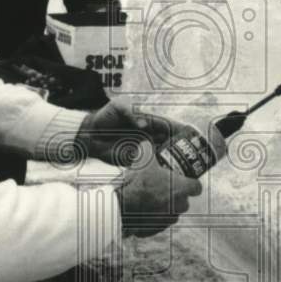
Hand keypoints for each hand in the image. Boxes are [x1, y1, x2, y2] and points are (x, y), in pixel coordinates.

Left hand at [77, 99, 195, 165]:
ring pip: (163, 155)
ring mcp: (143, 149)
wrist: (89, 135)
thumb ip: (131, 111)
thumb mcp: (117, 107)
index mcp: (147, 121)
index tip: (190, 134)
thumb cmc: (104, 117)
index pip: (167, 125)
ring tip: (185, 166)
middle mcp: (148, 136)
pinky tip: (168, 174)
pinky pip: (150, 166)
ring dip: (173, 160)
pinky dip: (159, 170)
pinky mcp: (135, 161)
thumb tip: (144, 124)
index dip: (179, 130)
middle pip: (169, 142)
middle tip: (191, 154)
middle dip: (181, 147)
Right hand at [116, 141, 202, 237]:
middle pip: (184, 201)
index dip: (191, 182)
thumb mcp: (143, 158)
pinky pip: (157, 223)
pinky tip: (141, 210)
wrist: (121, 205)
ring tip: (150, 198)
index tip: (184, 179)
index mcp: (181, 188)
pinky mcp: (155, 230)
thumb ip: (149, 148)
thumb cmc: (136, 182)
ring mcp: (167, 220)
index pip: (197, 187)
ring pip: (171, 213)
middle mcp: (178, 206)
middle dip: (176, 195)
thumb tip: (147, 143)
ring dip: (164, 207)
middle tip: (164, 187)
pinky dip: (152, 218)